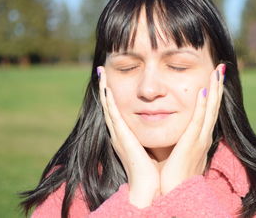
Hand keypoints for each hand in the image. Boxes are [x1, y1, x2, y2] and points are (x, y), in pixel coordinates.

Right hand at [97, 66, 159, 207]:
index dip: (111, 94)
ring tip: (101, 73)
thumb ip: (145, 134)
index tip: (110, 79)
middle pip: (108, 104)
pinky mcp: (122, 137)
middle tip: (101, 70)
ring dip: (104, 89)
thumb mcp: (145, 145)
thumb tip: (154, 121)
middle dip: (104, 87)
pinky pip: (114, 115)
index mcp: (124, 134)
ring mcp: (118, 134)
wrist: (147, 185)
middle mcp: (118, 132)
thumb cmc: (149, 168)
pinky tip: (107, 89)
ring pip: (108, 106)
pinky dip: (109, 101)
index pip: (115, 109)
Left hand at [160, 64, 224, 194]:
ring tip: (217, 72)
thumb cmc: (173, 175)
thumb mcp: (181, 153)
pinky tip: (204, 91)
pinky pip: (199, 120)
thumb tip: (179, 132)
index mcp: (200, 137)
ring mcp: (200, 139)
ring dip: (214, 89)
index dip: (213, 94)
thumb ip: (182, 140)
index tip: (214, 78)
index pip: (209, 111)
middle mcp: (203, 136)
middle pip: (213, 106)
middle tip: (220, 68)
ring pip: (210, 109)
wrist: (174, 192)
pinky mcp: (192, 143)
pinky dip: (203, 105)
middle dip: (218, 86)